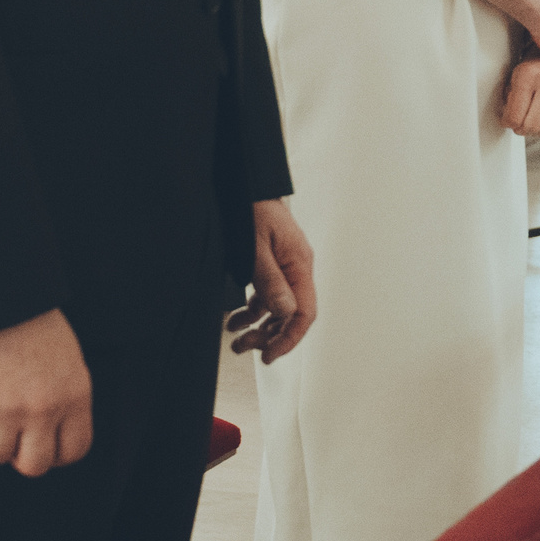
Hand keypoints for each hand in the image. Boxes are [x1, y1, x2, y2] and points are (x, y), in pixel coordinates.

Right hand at [0, 308, 93, 475]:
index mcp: (75, 396)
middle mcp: (45, 409)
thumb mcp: (68, 362)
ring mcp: (8, 409)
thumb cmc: (35, 326)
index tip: (45, 444)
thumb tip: (52, 438)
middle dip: (22, 455)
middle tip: (14, 436)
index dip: (57, 453)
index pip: (75, 450)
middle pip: (35, 466)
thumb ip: (65, 401)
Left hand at [229, 199, 315, 363]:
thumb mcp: (255, 247)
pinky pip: (268, 296)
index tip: (269, 356)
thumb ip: (271, 281)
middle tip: (244, 349)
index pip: (305, 312)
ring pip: (279, 308)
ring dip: (259, 327)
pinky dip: (252, 312)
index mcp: (300, 264)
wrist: (246, 184)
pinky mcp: (272, 265)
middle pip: (292, 314)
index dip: (289, 338)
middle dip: (270, 336)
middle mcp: (297, 268)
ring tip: (236, 341)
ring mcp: (285, 266)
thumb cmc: (252, 210)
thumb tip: (286, 314)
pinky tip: (234, 321)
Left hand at [503, 55, 539, 137]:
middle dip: (525, 130)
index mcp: (527, 73)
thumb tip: (510, 121)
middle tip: (522, 127)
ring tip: (537, 126)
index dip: (509, 124)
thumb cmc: (535, 61)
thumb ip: (511, 97)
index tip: (510, 123)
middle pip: (533, 125)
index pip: (514, 117)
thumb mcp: (516, 74)